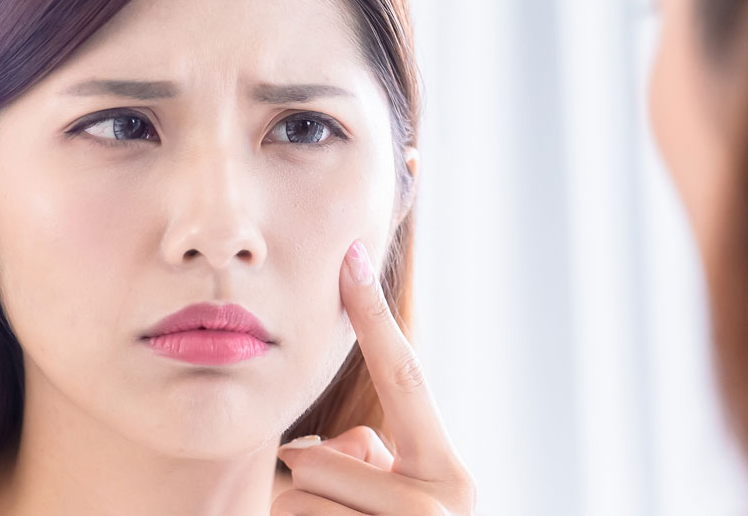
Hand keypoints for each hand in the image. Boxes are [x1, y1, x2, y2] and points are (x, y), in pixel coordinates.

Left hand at [273, 240, 476, 515]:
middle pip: (319, 458)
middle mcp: (439, 504)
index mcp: (450, 475)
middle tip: (343, 514)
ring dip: (296, 514)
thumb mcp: (398, 499)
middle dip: (310, 480)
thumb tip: (313, 449)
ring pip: (297, 494)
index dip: (373, 317)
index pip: (404, 378)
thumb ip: (367, 458)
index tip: (352, 257)